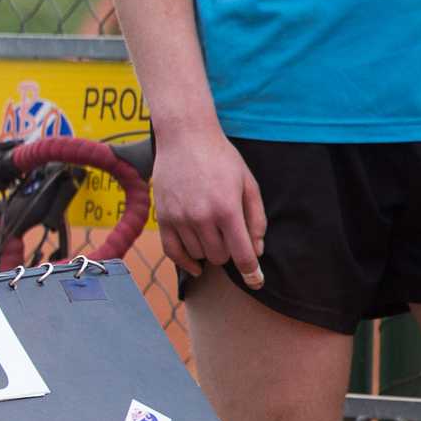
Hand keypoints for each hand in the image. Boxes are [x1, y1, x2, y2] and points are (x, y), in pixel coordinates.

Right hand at [151, 123, 264, 287]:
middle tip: (231, 237)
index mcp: (227, 209)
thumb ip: (256, 218)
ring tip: (213, 233)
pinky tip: (196, 265)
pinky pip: (173, 252)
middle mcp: (202, 218)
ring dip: (209, 251)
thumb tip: (257, 250)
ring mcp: (179, 219)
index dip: (252, 271)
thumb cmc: (221, 158)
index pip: (242, 253)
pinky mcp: (163, 218)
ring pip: (199, 255)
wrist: (185, 138)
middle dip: (230, 252)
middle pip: (220, 256)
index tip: (256, 282)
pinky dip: (186, 262)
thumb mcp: (248, 184)